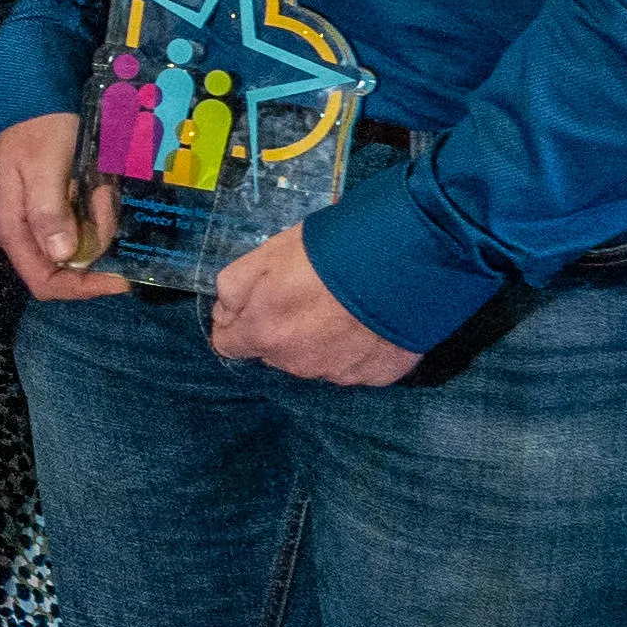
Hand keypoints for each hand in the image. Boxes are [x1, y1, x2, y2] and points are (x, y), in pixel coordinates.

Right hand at [0, 110, 129, 302]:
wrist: (25, 96)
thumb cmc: (37, 129)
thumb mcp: (45, 165)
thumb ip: (49, 212)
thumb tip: (60, 255)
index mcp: (9, 228)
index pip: (45, 282)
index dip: (84, 288)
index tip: (121, 278)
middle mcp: (12, 232)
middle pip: (62, 264)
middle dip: (95, 242)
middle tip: (106, 199)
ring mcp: (23, 221)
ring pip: (70, 245)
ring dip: (95, 223)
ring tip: (100, 186)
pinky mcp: (36, 208)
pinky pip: (70, 225)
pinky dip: (89, 213)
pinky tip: (93, 186)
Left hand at [209, 224, 418, 384]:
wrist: (401, 262)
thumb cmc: (327, 252)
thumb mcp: (264, 255)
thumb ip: (233, 288)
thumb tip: (225, 314)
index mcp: (264, 335)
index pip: (230, 345)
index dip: (240, 323)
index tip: (257, 304)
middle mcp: (298, 364)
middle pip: (277, 352)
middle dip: (284, 330)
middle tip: (311, 297)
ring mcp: (340, 373)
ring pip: (317, 360)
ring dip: (323, 340)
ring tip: (347, 306)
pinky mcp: (379, 374)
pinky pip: (359, 365)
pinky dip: (361, 348)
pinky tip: (373, 320)